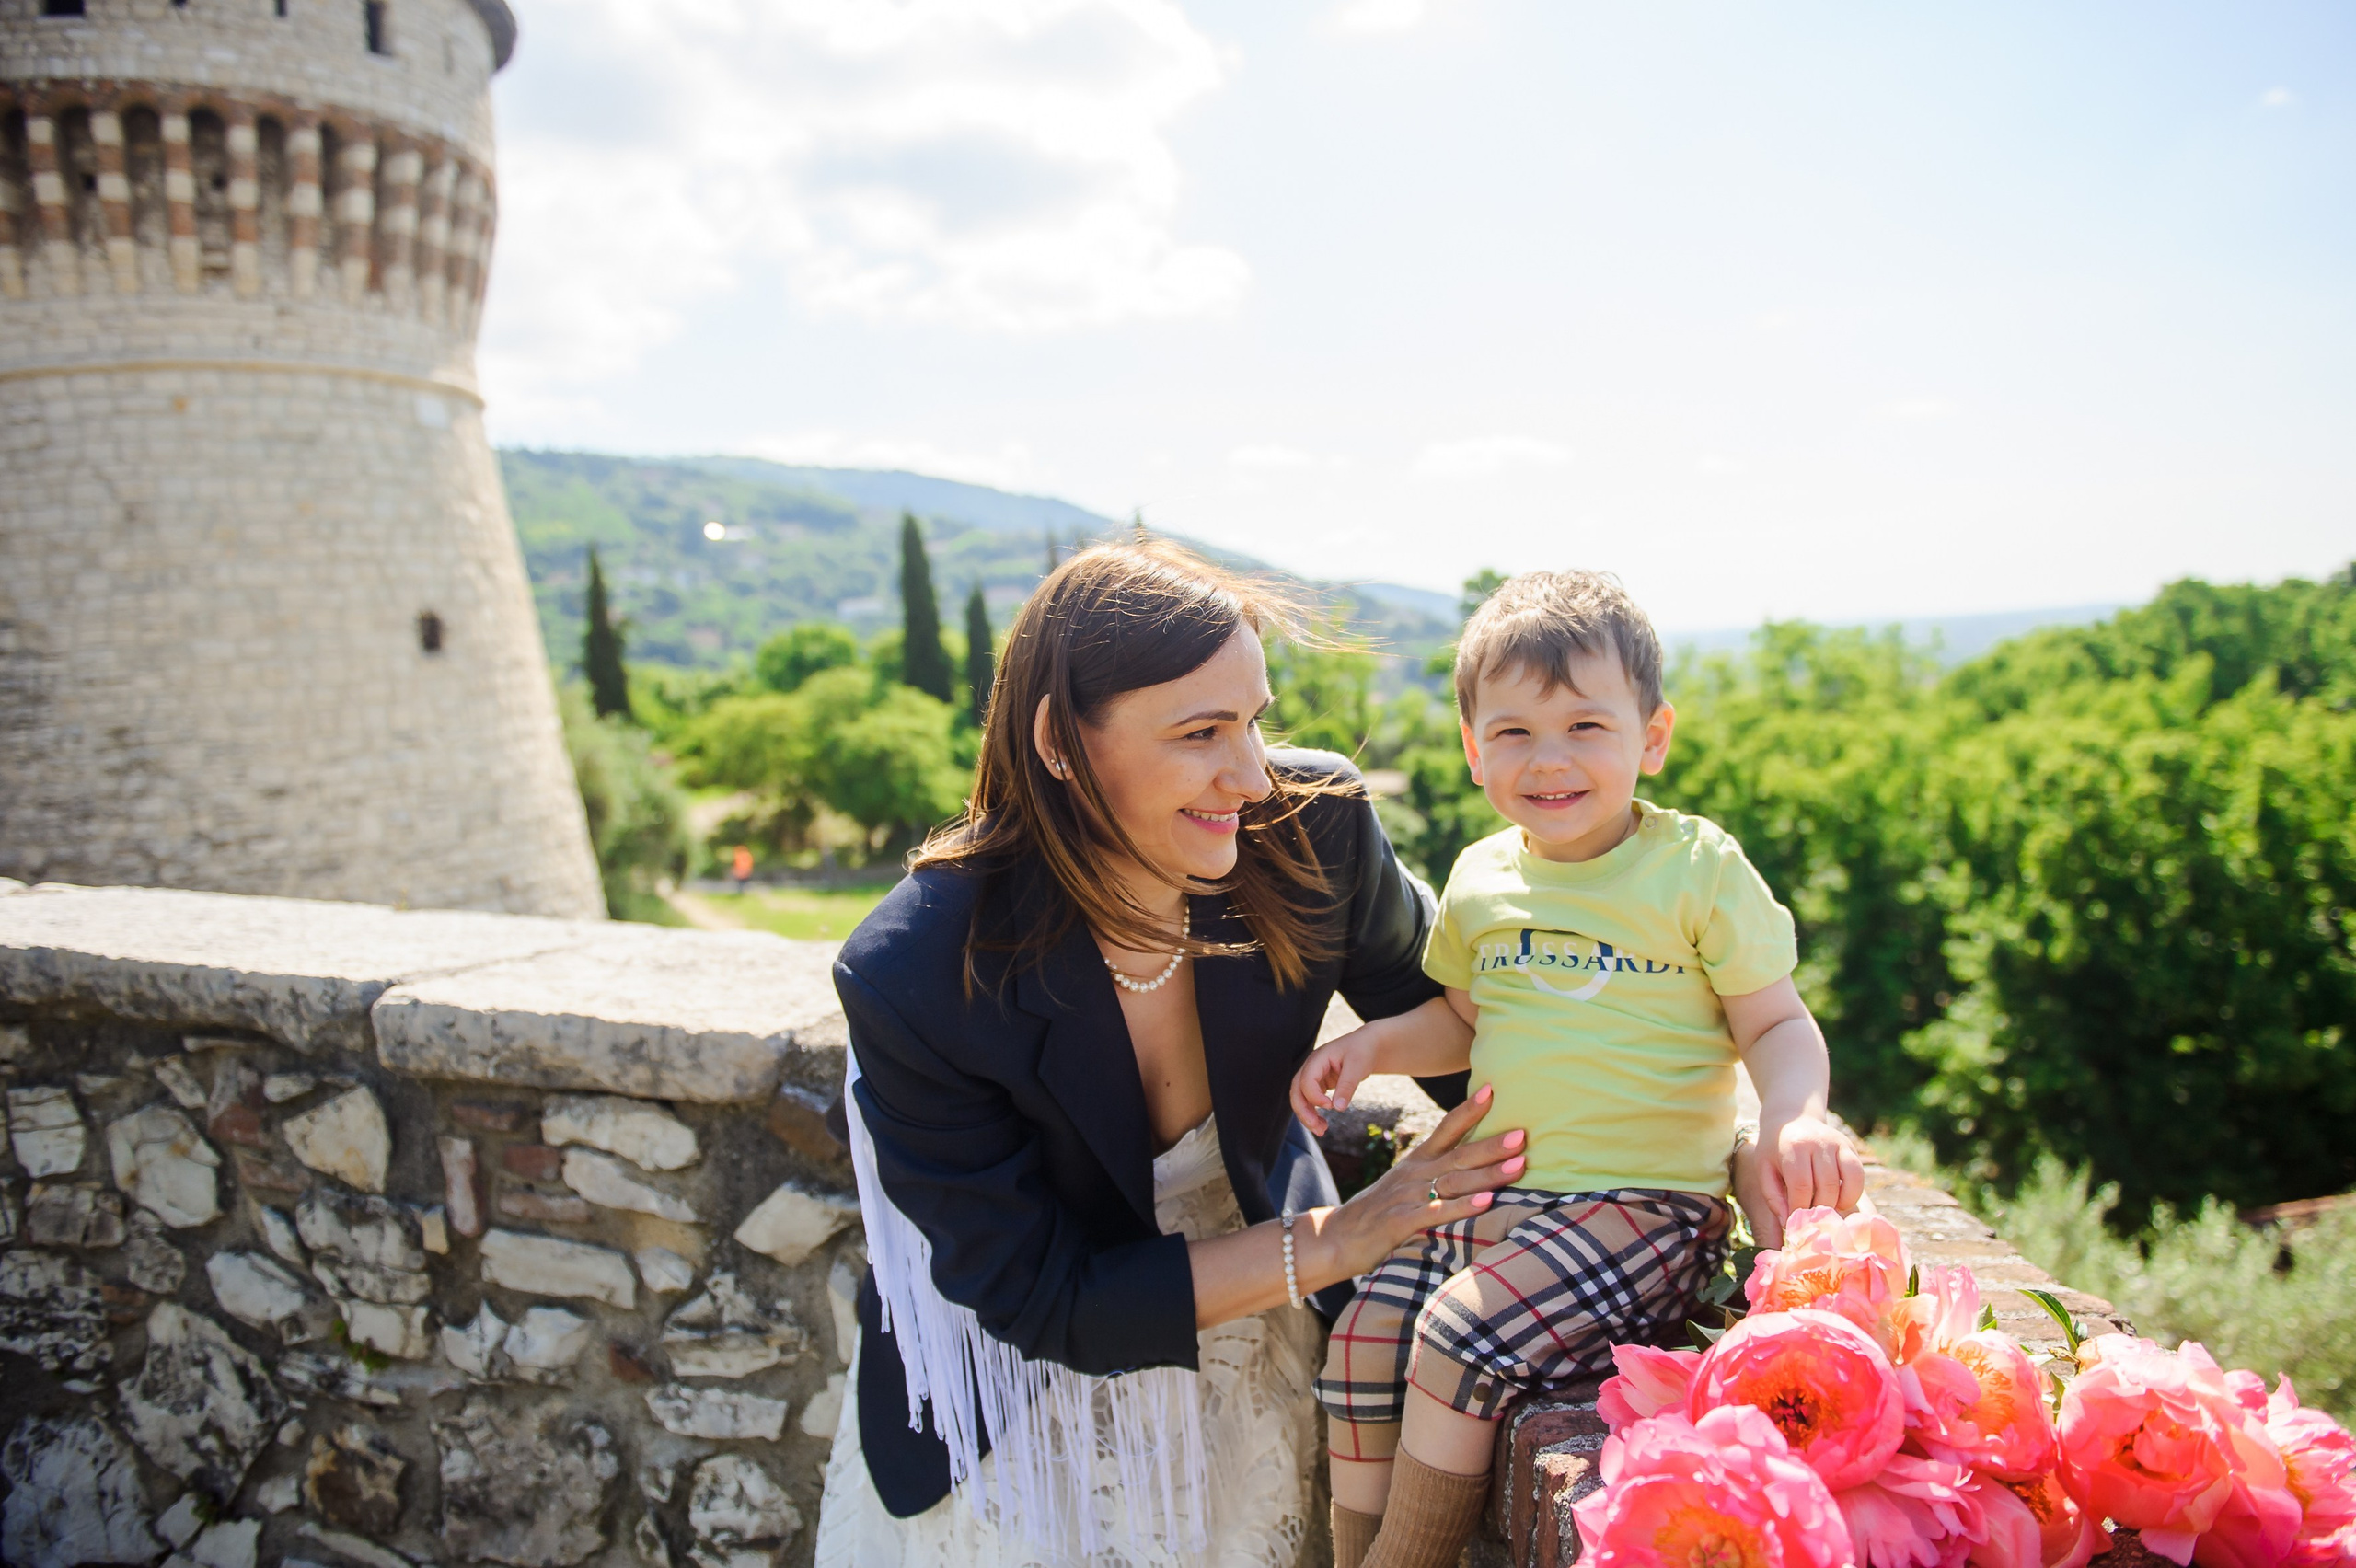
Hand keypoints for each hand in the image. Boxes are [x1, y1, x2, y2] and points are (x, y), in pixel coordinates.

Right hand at [1289, 1024, 1384, 1136]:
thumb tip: (1338, 1108)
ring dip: (1307, 1115)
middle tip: (1318, 1128)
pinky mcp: (1319, 1084)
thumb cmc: (1363, 1051)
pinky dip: (1314, 1113)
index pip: (1306, 1080)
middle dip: (1303, 1111)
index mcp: (1318, 1058)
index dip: (1314, 1096)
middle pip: (1296, 1091)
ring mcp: (1314, 1076)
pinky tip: (1323, 1124)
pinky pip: (1310, 1100)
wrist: (1368, 1045)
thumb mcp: (1357, 1066)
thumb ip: (1347, 1086)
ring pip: (1301, 1098)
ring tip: (1321, 1131)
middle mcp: (1311, 1067)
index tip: (1330, 1106)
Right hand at [1318, 1084, 1526, 1279]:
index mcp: (1417, 1162)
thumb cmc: (1377, 1214)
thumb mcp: (1405, 1187)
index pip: (1446, 1129)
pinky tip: (1487, 1203)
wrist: (1335, 1238)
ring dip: (1489, 1173)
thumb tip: (1470, 1168)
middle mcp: (1415, 1174)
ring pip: (1456, 1181)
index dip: (1470, 1110)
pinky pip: (1437, 1212)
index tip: (1493, 1090)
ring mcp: (1409, 1196)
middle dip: (1493, 1144)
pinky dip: (1463, 1207)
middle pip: (1460, 1154)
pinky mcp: (1402, 1221)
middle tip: (1524, 1133)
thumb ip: (1434, 1176)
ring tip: (1520, 1165)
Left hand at [1753, 1112, 1864, 1239]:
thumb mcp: (1764, 1169)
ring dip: (1837, 1204)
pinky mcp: (1850, 1147)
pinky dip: (1852, 1194)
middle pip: (1826, 1187)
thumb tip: (1788, 1224)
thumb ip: (1773, 1197)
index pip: (1801, 1185)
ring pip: (1847, 1182)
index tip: (1795, 1221)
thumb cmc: (1774, 1149)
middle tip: (1809, 1218)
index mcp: (1792, 1147)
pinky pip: (1858, 1176)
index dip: (1799, 1209)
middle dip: (1818, 1209)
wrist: (1791, 1118)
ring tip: (1824, 1210)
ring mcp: (1837, 1143)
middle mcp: (1818, 1143)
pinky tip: (1838, 1201)